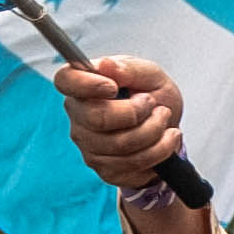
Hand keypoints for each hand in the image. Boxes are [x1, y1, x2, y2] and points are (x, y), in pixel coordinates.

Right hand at [59, 53, 189, 198]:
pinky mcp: (105, 169)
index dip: (86, 84)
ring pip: (120, 144)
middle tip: (154, 104)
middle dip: (136, 112)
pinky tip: (165, 140)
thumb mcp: (151, 75)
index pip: (65, 81)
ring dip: (154, 131)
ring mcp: (89, 146)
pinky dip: (159, 150)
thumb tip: (105, 65)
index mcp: (84, 86)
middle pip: (96, 118)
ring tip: (164, 120)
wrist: (168, 129)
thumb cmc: (153, 97)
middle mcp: (79, 117)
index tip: (112, 86)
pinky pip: (133, 164)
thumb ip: (128, 68)